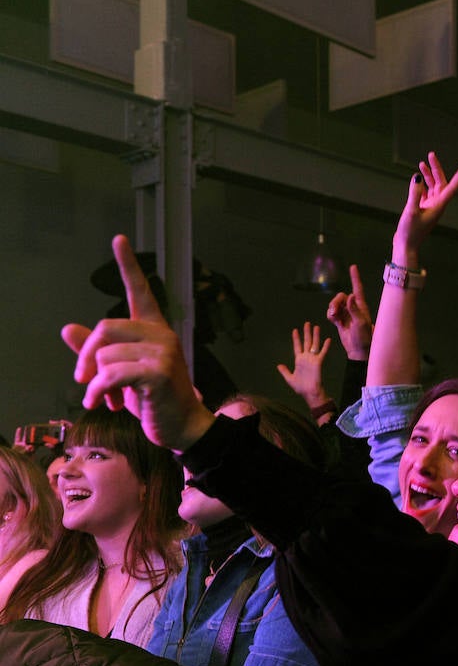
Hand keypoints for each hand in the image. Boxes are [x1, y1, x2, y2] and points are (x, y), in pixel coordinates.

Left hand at [61, 235, 215, 450]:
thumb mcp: (121, 373)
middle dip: (86, 357)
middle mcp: (161, 335)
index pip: (140, 292)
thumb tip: (68, 329)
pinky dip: (100, 392)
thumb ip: (97, 351)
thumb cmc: (153, 399)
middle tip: (84, 380)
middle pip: (105, 328)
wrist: (182, 426)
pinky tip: (104, 404)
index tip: (118, 239)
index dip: (128, 266)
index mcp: (154, 330)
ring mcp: (163, 353)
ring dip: (97, 382)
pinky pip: (112, 374)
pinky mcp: (159, 373)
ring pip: (105, 355)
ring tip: (109, 399)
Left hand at [275, 322, 331, 407]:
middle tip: (307, 323)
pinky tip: (328, 340)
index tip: (295, 330)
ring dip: (315, 336)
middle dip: (307, 333)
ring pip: (314, 345)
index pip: (297, 346)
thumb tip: (278, 365)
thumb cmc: (300, 387)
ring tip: (316, 327)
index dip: (296, 339)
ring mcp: (312, 359)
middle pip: (307, 342)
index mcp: (299, 361)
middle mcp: (306, 358)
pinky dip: (325, 346)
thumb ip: (285, 371)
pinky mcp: (318, 362)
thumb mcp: (290, 379)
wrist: (309, 393)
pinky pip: (322, 353)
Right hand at [326, 265, 373, 359]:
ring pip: (334, 304)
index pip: (358, 289)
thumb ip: (355, 310)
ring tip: (334, 318)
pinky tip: (334, 321)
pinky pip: (331, 312)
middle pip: (341, 296)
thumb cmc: (364, 337)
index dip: (355, 278)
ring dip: (331, 309)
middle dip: (335, 302)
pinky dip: (330, 315)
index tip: (353, 267)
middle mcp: (353, 307)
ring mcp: (346, 313)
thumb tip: (350, 296)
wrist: (358, 349)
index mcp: (361, 306)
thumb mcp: (361, 323)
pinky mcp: (340, 320)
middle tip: (334, 312)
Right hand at [393, 152, 457, 255]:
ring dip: (428, 176)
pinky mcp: (423, 209)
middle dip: (436, 169)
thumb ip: (414, 193)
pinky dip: (422, 185)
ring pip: (432, 187)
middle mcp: (437, 205)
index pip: (452, 188)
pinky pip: (425, 193)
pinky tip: (417, 179)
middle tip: (431, 155)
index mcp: (439, 206)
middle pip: (441, 183)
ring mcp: (430, 207)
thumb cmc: (410, 232)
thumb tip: (417, 176)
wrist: (406, 245)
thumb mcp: (411, 211)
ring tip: (422, 164)